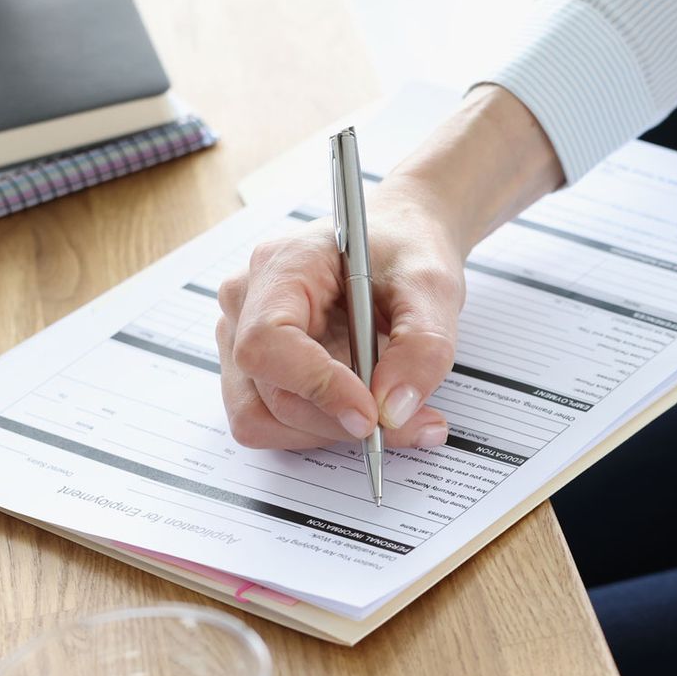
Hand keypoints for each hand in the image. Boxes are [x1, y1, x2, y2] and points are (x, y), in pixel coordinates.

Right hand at [217, 84, 561, 450]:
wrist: (399, 244)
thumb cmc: (405, 249)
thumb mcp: (432, 287)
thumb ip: (422, 348)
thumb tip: (394, 410)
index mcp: (283, 266)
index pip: (268, 341)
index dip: (316, 386)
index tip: (371, 414)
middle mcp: (247, 301)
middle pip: (269, 393)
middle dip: (341, 421)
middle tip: (413, 423)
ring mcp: (244, 336)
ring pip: (263, 418)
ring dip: (331, 432)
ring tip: (397, 417)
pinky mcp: (258, 367)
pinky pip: (273, 421)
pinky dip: (323, 429)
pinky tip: (369, 410)